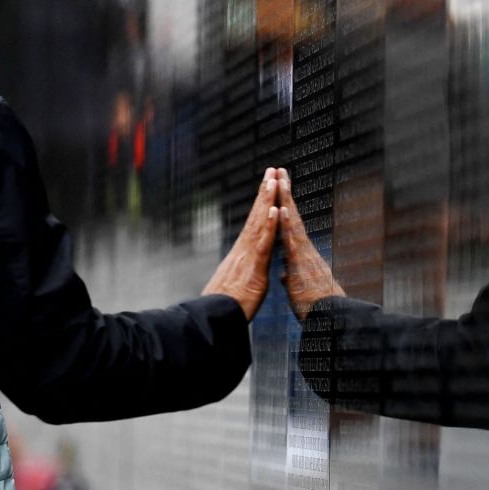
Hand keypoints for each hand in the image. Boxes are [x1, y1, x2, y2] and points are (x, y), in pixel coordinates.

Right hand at [202, 169, 280, 319]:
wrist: (214, 320)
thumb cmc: (226, 307)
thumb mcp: (239, 286)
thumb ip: (245, 274)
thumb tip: (246, 269)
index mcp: (244, 254)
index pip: (255, 223)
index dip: (262, 204)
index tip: (268, 185)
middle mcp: (244, 250)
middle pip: (256, 215)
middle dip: (265, 191)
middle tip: (272, 169)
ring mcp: (248, 257)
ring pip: (259, 223)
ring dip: (267, 200)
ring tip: (273, 179)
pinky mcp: (254, 268)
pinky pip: (263, 244)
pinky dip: (269, 226)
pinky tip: (274, 210)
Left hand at [277, 174, 344, 319]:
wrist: (329, 318)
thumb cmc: (315, 307)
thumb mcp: (298, 289)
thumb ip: (291, 277)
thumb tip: (285, 272)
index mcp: (300, 254)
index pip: (289, 226)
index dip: (283, 207)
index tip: (278, 189)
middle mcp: (303, 249)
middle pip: (292, 216)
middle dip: (284, 193)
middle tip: (279, 170)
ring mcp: (304, 254)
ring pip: (292, 222)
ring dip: (285, 200)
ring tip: (280, 179)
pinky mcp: (302, 263)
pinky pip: (292, 240)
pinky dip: (287, 224)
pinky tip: (282, 208)